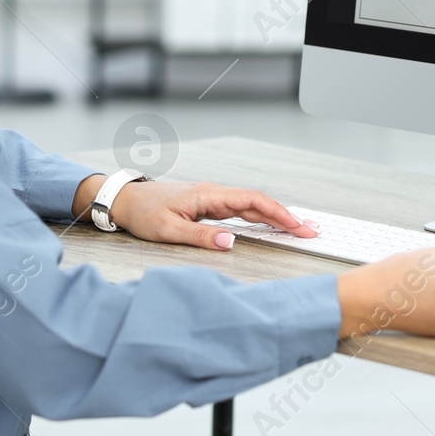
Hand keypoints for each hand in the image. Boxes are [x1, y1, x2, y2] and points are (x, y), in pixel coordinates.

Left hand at [73, 175, 318, 249]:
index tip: (299, 226)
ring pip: (251, 205)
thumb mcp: (168, 230)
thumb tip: (231, 242)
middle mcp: (214, 193)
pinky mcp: (207, 204)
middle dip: (286, 216)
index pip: (253, 201)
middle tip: (310, 232)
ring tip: (297, 229)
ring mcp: (212, 197)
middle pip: (258, 202)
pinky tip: (269, 225)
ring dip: (275, 216)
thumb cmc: (142, 213)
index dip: (279, 213)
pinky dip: (259, 216)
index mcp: (208, 195)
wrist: (124, 199)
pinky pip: (240, 209)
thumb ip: (201, 236)